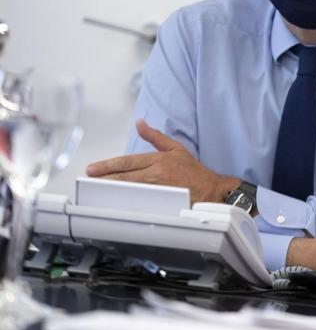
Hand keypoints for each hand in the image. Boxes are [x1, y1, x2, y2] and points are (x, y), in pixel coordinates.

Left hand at [86, 119, 236, 203]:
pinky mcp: (162, 204)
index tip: (93, 169)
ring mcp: (158, 190)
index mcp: (158, 160)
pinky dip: (127, 204)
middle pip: (124, 177)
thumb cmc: (194, 171)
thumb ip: (155, 136)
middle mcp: (156, 174)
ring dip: (111, 191)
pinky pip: (141, 204)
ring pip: (129, 190)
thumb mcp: (175, 148)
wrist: (213, 190)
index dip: (108, 165)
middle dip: (104, 179)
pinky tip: (115, 206)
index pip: (127, 162)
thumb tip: (140, 123)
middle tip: (88, 181)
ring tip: (95, 192)